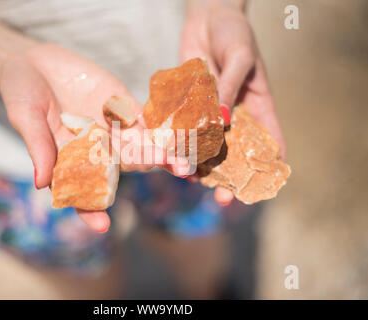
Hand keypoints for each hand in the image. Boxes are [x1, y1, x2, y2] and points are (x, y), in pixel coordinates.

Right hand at [0, 43, 187, 232]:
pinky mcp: (121, 106)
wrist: (34, 64)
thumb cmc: (21, 94)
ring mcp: (111, 128)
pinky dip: (160, 125)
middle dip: (143, 167)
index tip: (102, 226)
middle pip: (121, 166)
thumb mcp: (25, 118)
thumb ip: (39, 147)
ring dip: (161, 152)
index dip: (90, 210)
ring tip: (181, 161)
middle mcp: (96, 150)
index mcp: (71, 161)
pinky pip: (143, 118)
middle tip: (165, 169)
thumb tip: (41, 183)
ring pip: (140, 144)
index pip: (81, 192)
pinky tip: (178, 131)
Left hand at [180, 0, 285, 205]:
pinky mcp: (188, 104)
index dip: (268, 166)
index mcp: (258, 107)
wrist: (207, 16)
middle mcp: (234, 115)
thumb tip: (219, 121)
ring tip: (193, 181)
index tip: (261, 186)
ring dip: (201, 164)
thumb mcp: (239, 57)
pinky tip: (172, 156)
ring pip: (208, 146)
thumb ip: (229, 88)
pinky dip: (179, 142)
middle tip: (222, 195)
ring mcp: (210, 112)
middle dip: (230, 175)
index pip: (270, 142)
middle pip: (236, 153)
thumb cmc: (234, 32)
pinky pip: (185, 128)